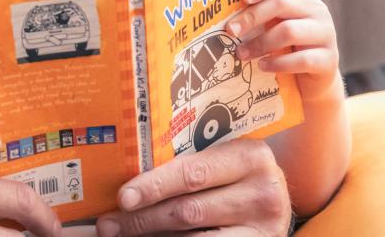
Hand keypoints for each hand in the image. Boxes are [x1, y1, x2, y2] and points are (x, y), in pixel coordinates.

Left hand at [96, 138, 290, 235]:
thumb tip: (126, 180)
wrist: (275, 199)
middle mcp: (263, 193)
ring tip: (121, 234)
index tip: (122, 197)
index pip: (192, 174)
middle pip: (188, 211)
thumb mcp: (221, 158)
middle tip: (109, 224)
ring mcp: (265, 228)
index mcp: (250, 156)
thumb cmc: (235, 173)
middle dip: (142, 218)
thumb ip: (186, 163)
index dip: (153, 186)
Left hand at [226, 0, 340, 102]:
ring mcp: (326, 33)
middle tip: (231, 30)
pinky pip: (301, 59)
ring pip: (289, 31)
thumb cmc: (284, 44)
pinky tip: (262, 66)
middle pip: (283, 3)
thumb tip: (220, 10)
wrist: (312, 78)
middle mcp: (317, 9)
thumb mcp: (273, 23)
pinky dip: (278, 63)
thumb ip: (256, 11)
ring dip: (260, 43)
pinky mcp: (329, 59)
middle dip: (252, 16)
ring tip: (241, 53)